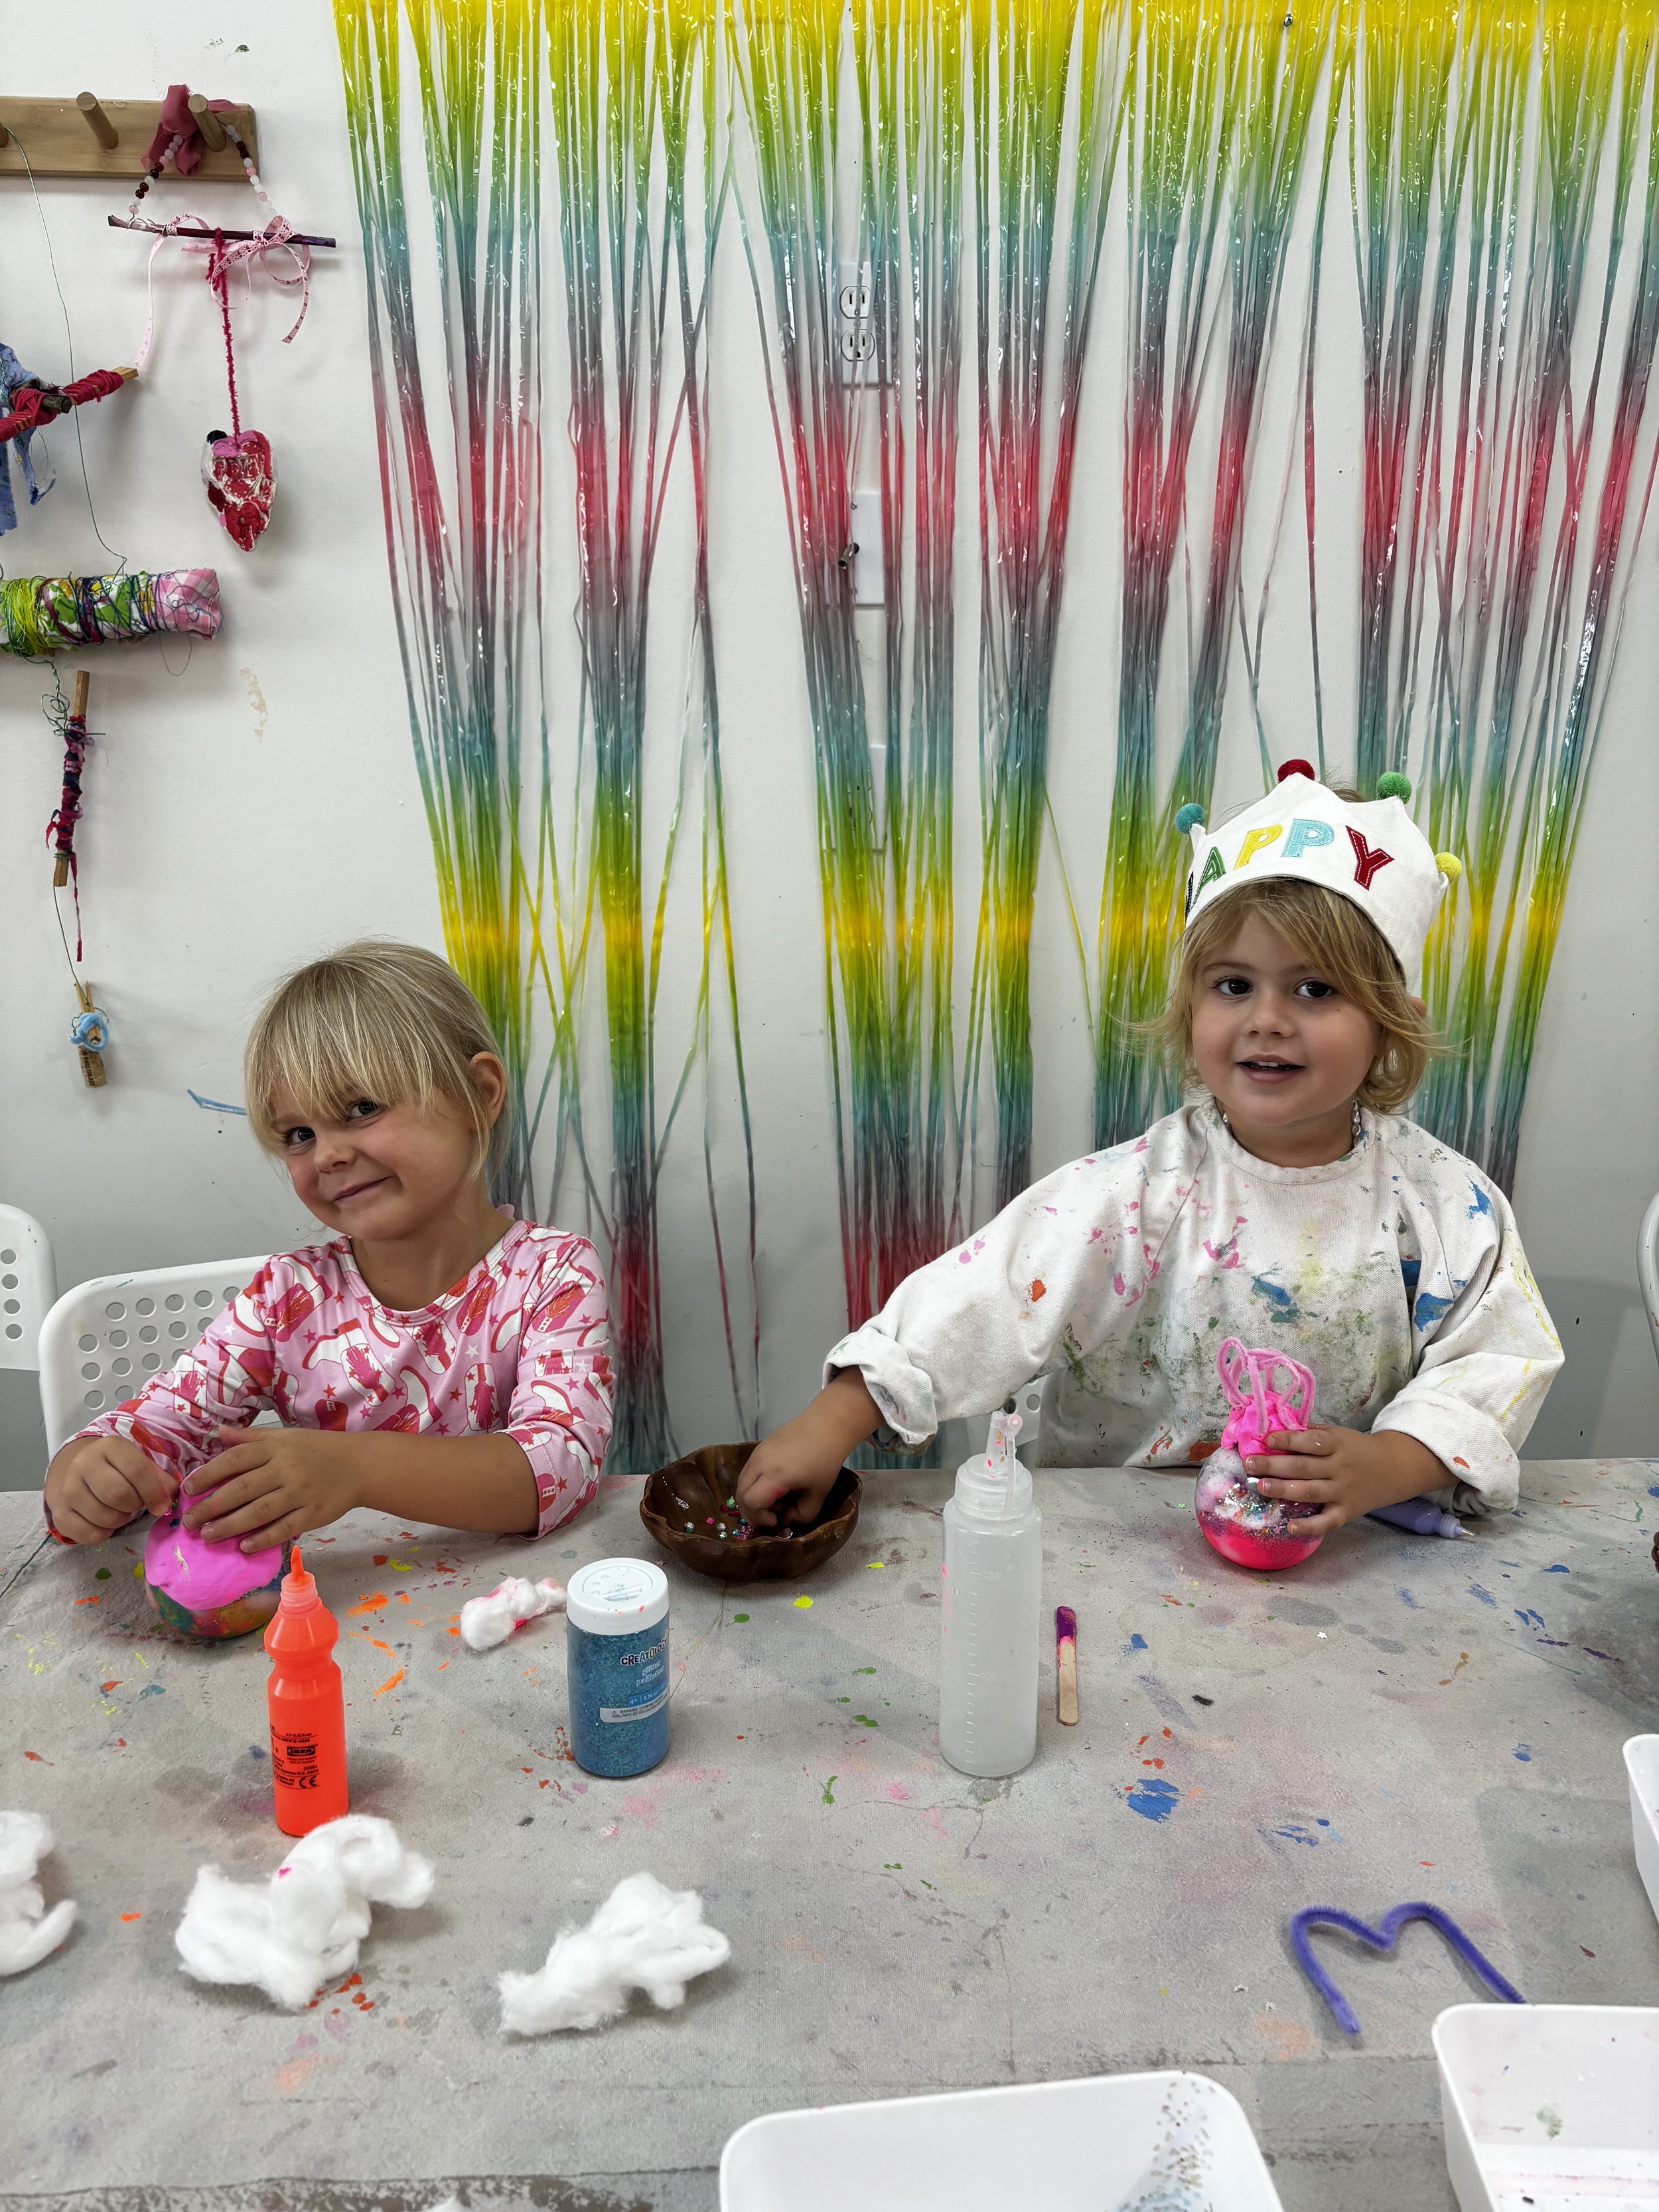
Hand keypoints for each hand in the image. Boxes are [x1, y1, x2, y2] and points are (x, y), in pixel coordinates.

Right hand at [45, 1434, 175, 1544]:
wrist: (78, 1473)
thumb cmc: (118, 1470)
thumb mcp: (140, 1464)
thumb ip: (160, 1478)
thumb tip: (170, 1497)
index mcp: (109, 1447)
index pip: (137, 1470)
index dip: (154, 1493)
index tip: (162, 1506)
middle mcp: (84, 1464)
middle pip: (118, 1495)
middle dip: (135, 1506)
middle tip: (136, 1505)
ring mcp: (68, 1489)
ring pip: (105, 1517)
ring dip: (121, 1520)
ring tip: (120, 1511)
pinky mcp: (60, 1514)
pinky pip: (90, 1534)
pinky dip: (105, 1533)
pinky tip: (105, 1522)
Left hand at [180, 1425, 367, 1551]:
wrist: (359, 1465)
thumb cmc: (316, 1449)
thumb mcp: (284, 1436)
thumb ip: (250, 1437)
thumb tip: (218, 1432)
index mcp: (275, 1448)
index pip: (235, 1460)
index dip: (208, 1474)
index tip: (187, 1489)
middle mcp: (284, 1469)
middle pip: (242, 1488)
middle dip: (212, 1506)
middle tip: (189, 1521)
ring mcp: (299, 1493)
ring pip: (260, 1511)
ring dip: (231, 1525)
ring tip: (208, 1536)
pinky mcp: (313, 1514)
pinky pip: (284, 1528)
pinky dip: (263, 1538)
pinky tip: (244, 1546)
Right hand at [736, 1370, 881, 1526]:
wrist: (827, 1424)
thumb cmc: (826, 1460)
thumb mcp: (818, 1494)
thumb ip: (801, 1515)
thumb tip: (785, 1521)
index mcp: (775, 1475)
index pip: (750, 1502)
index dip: (758, 1518)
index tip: (776, 1520)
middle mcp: (759, 1462)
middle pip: (740, 1494)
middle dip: (752, 1511)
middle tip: (772, 1515)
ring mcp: (757, 1452)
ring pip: (741, 1482)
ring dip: (752, 1497)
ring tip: (776, 1499)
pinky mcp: (760, 1446)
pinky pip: (748, 1471)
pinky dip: (754, 1484)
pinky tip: (776, 1484)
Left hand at [1247, 1426, 1444, 1535]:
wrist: (1394, 1468)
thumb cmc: (1356, 1449)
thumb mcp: (1338, 1435)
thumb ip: (1310, 1434)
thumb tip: (1275, 1428)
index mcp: (1336, 1445)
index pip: (1311, 1442)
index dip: (1289, 1440)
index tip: (1267, 1439)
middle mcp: (1339, 1468)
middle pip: (1304, 1468)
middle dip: (1274, 1465)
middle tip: (1249, 1464)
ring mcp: (1343, 1491)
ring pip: (1310, 1492)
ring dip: (1283, 1490)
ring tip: (1261, 1486)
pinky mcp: (1346, 1512)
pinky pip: (1327, 1521)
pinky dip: (1309, 1526)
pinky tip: (1290, 1527)